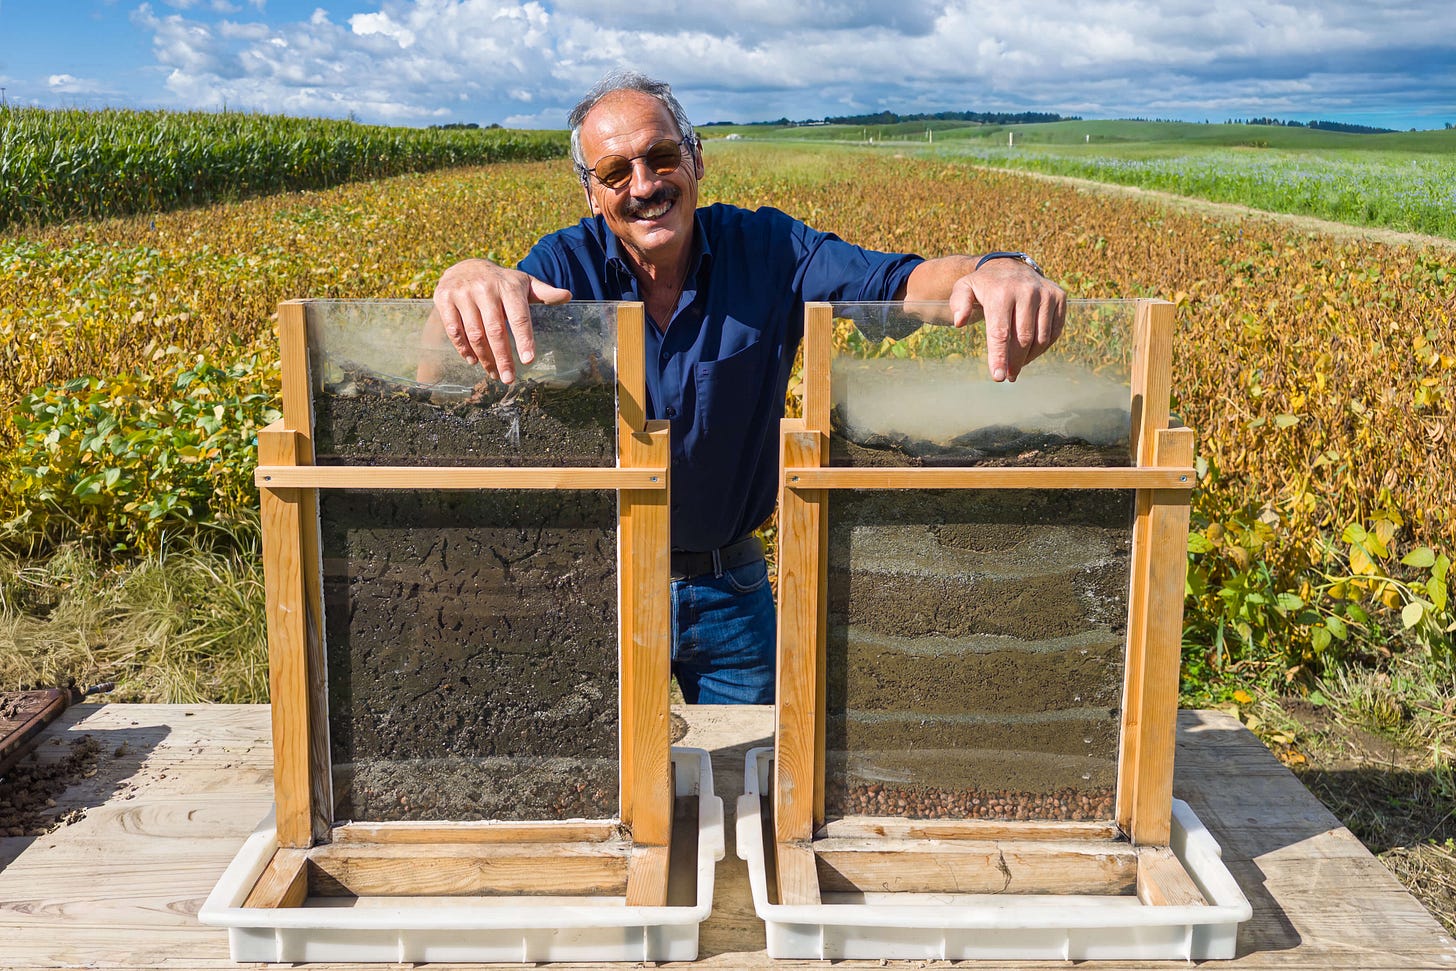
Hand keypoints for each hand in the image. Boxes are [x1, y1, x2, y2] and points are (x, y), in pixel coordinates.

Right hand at [431, 258, 570, 382]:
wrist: (465, 266)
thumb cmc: (501, 282)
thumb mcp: (523, 283)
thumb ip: (544, 293)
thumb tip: (568, 295)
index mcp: (509, 287)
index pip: (519, 317)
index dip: (524, 339)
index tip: (528, 360)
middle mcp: (485, 289)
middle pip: (495, 330)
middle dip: (503, 358)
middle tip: (509, 379)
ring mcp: (463, 293)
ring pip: (475, 333)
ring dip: (484, 357)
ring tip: (493, 373)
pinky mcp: (444, 299)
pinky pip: (454, 330)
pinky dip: (463, 348)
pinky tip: (473, 360)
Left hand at [949, 260, 1065, 381]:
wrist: (1010, 267)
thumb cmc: (985, 286)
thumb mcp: (964, 289)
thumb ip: (958, 303)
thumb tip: (959, 322)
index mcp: (1001, 292)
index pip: (1000, 332)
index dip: (999, 357)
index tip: (998, 377)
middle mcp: (1027, 291)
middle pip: (1022, 338)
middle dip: (1014, 361)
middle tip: (1008, 376)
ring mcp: (1046, 294)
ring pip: (1041, 338)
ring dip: (1029, 357)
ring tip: (1017, 366)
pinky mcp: (1059, 297)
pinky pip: (1054, 331)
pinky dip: (1043, 347)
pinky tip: (1030, 353)